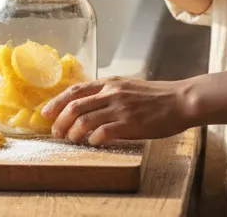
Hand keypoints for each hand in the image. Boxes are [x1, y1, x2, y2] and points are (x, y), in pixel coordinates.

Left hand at [41, 77, 194, 145]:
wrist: (180, 101)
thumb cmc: (156, 97)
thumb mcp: (128, 86)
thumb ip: (109, 92)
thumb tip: (89, 103)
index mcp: (109, 83)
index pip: (75, 90)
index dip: (56, 102)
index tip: (45, 112)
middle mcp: (111, 93)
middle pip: (74, 106)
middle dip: (60, 121)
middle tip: (56, 132)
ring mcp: (120, 108)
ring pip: (84, 120)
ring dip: (73, 133)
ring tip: (71, 140)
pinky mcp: (129, 123)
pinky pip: (102, 132)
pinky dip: (92, 139)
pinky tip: (93, 143)